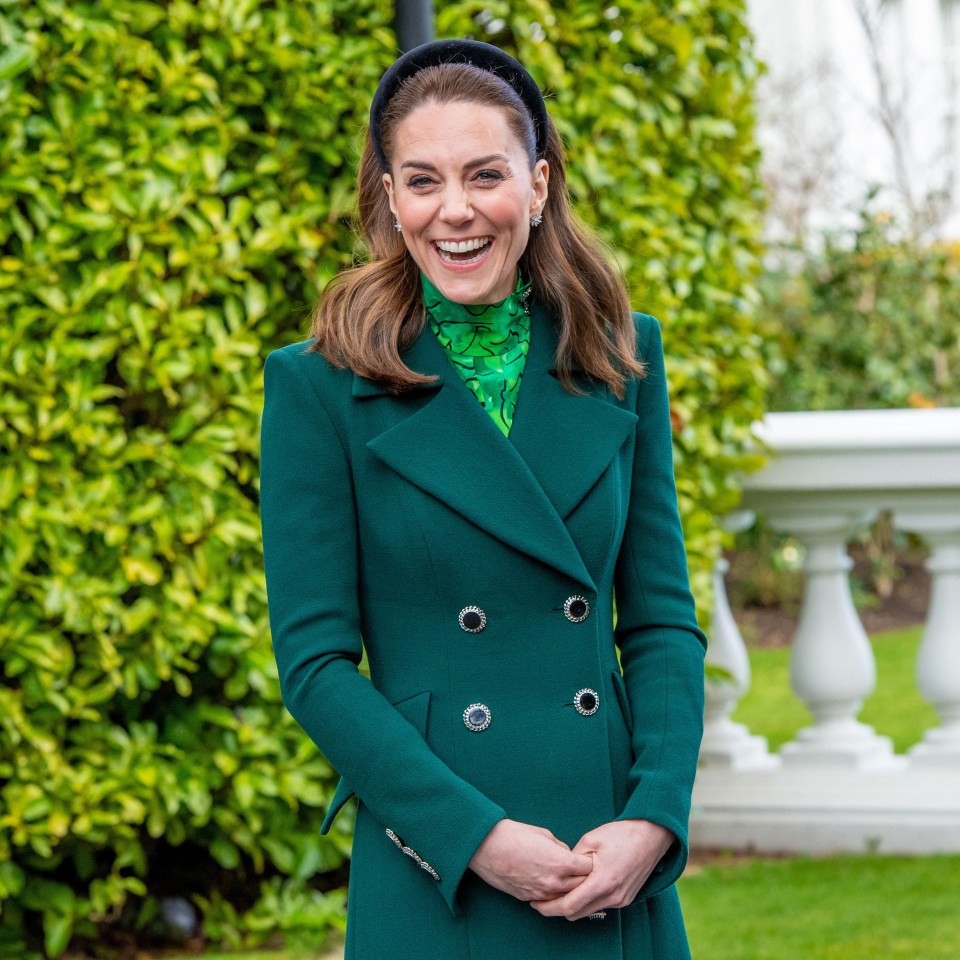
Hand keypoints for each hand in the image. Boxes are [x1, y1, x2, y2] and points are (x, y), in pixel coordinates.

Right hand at [469, 819, 593, 902]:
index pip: (589, 869)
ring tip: (567, 878)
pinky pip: (549, 900)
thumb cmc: (514, 835)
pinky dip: (553, 894)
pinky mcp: (529, 898)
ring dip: (570, 889)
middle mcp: (555, 882)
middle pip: (582, 886)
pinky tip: (550, 884)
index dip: (590, 862)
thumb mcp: (544, 834)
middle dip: (585, 878)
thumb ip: (560, 848)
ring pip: (566, 898)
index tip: (587, 858)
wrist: (486, 847)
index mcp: (561, 863)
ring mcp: (542, 893)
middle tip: (582, 870)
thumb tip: (568, 855)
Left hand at [530, 819, 673, 920]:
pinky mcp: (626, 898)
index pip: (569, 906)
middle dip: (556, 909)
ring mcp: (621, 900)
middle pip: (576, 913)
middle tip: (541, 900)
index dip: (549, 907)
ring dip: (571, 906)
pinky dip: (586, 901)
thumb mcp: (591, 840)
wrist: (652, 835)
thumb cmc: (621, 833)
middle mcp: (612, 896)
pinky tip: (577, 889)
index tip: (535, 903)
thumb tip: (560, 871)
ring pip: (588, 911)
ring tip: (556, 893)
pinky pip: (600, 906)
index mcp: (602, 882)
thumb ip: (573, 860)